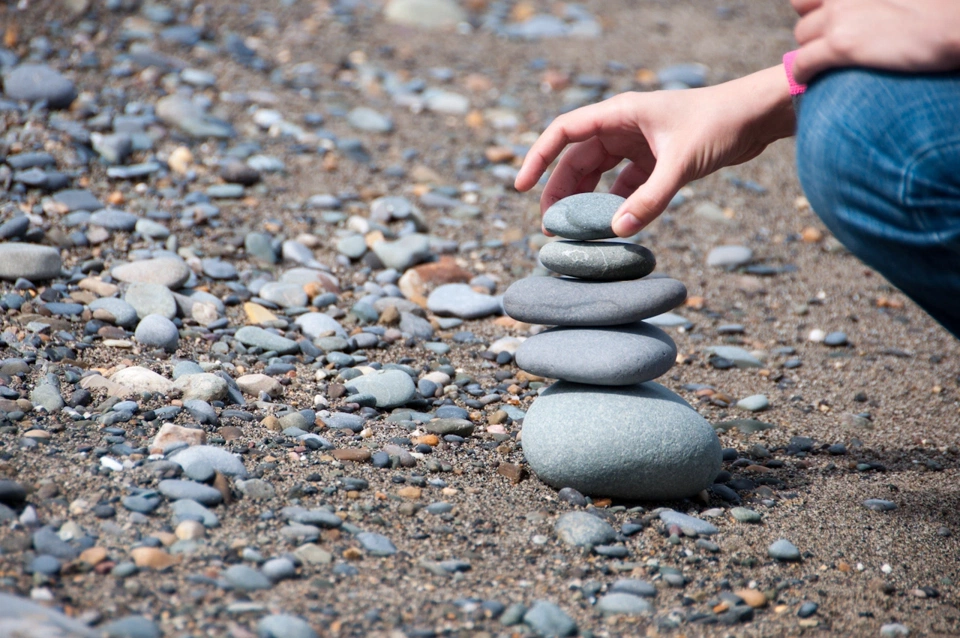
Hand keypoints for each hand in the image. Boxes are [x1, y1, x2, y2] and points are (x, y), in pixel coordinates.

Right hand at [514, 66, 795, 236]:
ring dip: (585, 200)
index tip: (520, 187)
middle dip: (560, 191)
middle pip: (576, 159)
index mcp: (619, 113)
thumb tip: (616, 231)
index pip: (563, 132)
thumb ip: (650, 199)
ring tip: (575, 231)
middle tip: (551, 226)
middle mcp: (623, 126)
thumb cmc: (721, 123)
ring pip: (597, 174)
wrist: (759, 116)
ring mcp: (638, 143)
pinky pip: (623, 185)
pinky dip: (614, 204)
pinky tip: (611, 227)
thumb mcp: (682, 163)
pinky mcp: (655, 160)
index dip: (537, 158)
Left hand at [792, 0, 959, 83]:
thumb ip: (873, 1)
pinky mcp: (841, 45)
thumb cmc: (938, 10)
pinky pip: (802, 63)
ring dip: (809, 52)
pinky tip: (810, 79)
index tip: (824, 23)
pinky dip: (802, 74)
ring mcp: (839, 17)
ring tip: (826, 65)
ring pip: (801, 39)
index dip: (812, 10)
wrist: (956, 25)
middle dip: (813, 33)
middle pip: (804, 17)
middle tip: (830, 46)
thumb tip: (865, 13)